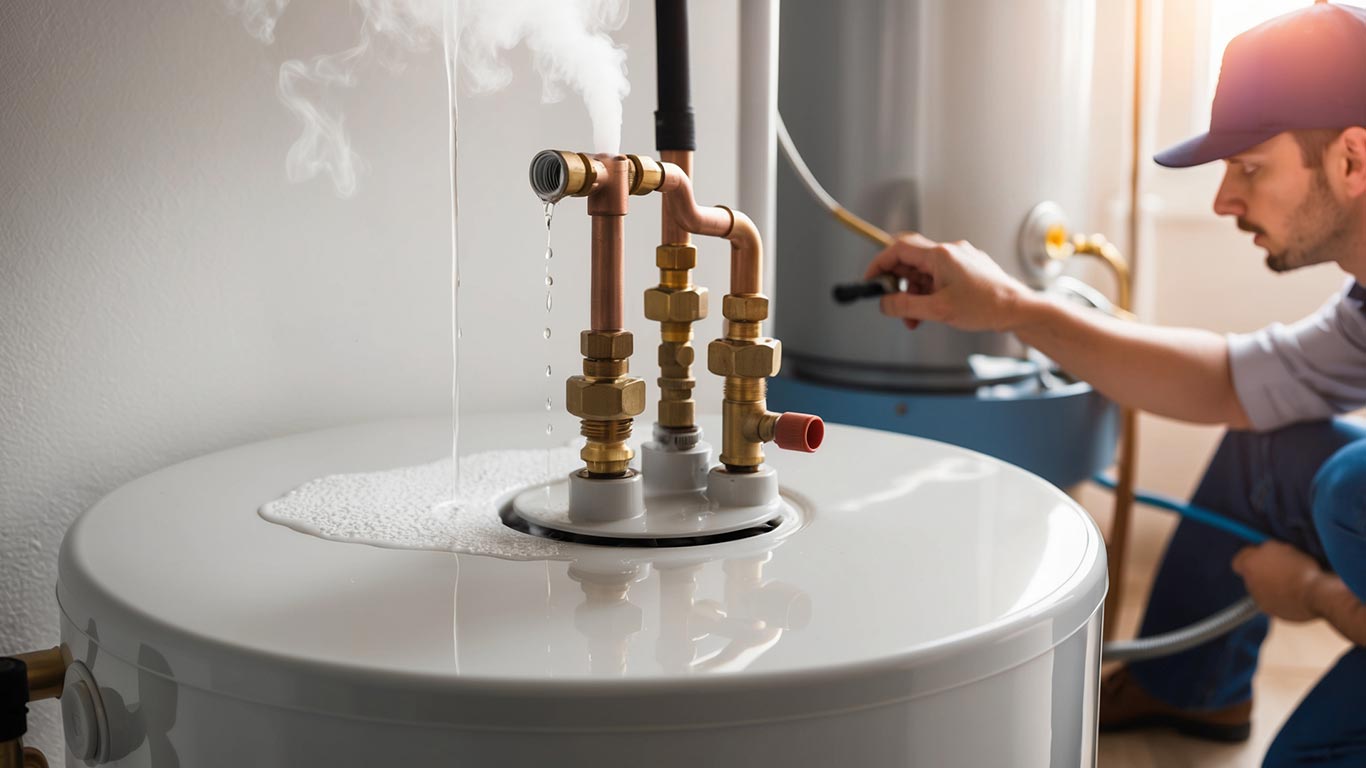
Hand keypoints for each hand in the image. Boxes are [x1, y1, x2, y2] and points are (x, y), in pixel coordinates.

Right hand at [863, 233, 1032, 331]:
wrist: (1019, 310)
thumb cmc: (986, 306)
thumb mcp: (938, 311)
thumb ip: (905, 306)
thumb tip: (883, 304)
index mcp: (940, 255)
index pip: (898, 249)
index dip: (879, 263)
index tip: (870, 280)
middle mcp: (950, 252)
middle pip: (910, 262)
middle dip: (898, 285)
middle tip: (892, 305)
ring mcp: (960, 260)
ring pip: (924, 274)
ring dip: (914, 295)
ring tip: (914, 319)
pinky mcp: (968, 270)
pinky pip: (939, 278)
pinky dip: (929, 294)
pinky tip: (931, 313)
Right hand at [1231, 541, 1325, 621]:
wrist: (1319, 594)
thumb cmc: (1290, 600)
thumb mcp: (1263, 602)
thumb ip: (1254, 587)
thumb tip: (1256, 584)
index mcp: (1249, 562)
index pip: (1238, 562)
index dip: (1244, 571)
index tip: (1250, 578)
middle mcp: (1264, 549)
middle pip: (1257, 555)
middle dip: (1262, 565)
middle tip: (1269, 582)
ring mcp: (1284, 547)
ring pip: (1275, 554)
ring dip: (1278, 564)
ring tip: (1288, 582)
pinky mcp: (1302, 549)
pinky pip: (1292, 556)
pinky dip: (1293, 564)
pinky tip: (1299, 579)